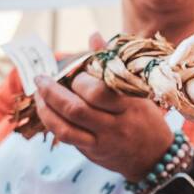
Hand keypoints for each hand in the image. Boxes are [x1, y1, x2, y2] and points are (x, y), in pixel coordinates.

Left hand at [32, 33, 172, 179]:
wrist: (154, 157)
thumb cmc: (145, 117)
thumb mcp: (137, 90)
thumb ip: (113, 63)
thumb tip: (94, 36)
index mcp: (128, 105)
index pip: (100, 92)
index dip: (81, 80)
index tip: (75, 72)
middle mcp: (115, 125)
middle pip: (77, 109)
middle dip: (54, 92)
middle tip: (42, 79)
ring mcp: (102, 141)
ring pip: (66, 126)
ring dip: (46, 108)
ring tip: (39, 94)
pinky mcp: (92, 152)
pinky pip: (66, 137)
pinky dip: (52, 122)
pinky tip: (46, 110)